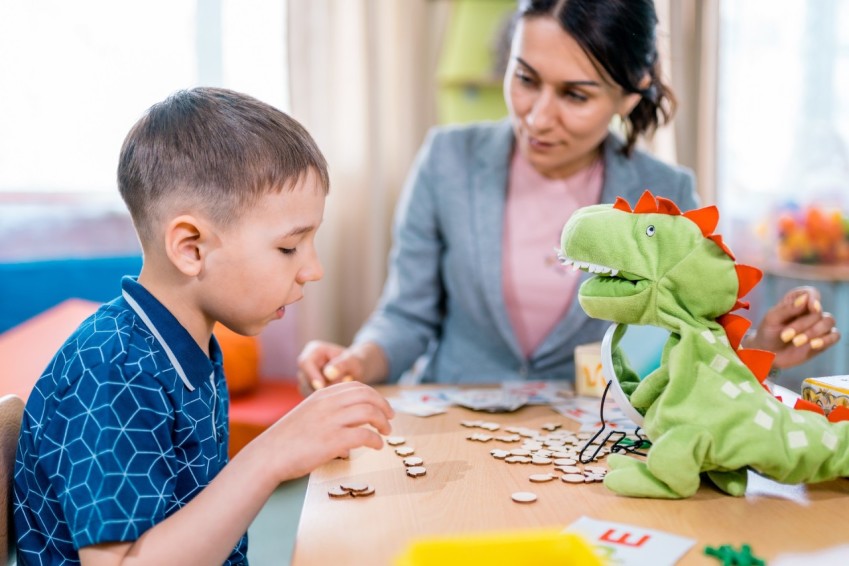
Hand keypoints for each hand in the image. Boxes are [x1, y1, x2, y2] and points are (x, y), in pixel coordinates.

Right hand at [258, 381, 393, 480]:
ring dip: (383, 423)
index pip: (357, 386)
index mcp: (322, 395)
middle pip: (367, 396)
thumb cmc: (286, 440)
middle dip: (384, 407)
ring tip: (386, 432)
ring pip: (369, 413)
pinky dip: (375, 440)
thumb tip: (349, 422)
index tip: (383, 406)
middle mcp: (328, 404)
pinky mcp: (333, 440)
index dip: (375, 395)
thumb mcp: (307, 414)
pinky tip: (377, 446)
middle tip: (390, 419)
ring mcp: (331, 421)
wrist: (269, 455)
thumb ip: (327, 412)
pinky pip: (364, 435)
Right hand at [297, 340, 362, 392]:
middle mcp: (306, 362)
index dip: (312, 376)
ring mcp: (305, 376)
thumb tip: (328, 373)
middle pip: (304, 378)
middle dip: (320, 387)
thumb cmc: (354, 363)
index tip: (322, 387)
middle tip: (339, 389)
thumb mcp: (352, 362)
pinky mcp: (307, 387)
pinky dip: (321, 399)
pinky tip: (334, 395)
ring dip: (321, 394)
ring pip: (305, 389)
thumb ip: (342, 365)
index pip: (305, 363)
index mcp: (314, 350)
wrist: (354, 371)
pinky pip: (309, 396)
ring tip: (340, 389)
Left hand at [747, 286, 839, 368]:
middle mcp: (810, 311)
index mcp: (796, 301)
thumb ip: (788, 308)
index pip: (811, 293)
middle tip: (785, 336)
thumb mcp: (772, 319)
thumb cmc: (768, 332)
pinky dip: (826, 340)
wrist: (768, 354)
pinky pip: (834, 336)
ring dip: (813, 332)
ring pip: (828, 322)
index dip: (813, 298)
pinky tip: (813, 345)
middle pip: (818, 312)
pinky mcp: (823, 339)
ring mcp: (818, 325)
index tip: (812, 307)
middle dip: (802, 325)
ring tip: (796, 342)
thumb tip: (805, 298)